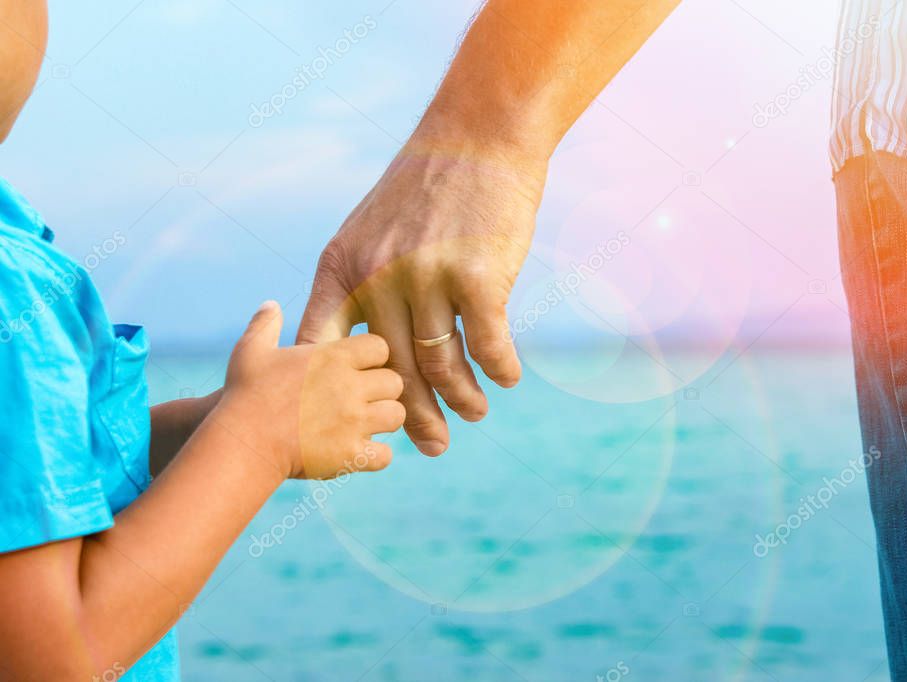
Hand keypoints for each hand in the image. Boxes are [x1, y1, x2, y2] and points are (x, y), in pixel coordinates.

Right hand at [220, 301, 404, 479]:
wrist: (241, 441)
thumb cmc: (244, 395)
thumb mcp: (251, 350)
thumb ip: (266, 324)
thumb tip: (271, 305)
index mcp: (334, 357)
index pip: (380, 346)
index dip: (374, 357)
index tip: (360, 368)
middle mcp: (350, 386)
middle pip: (395, 381)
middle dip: (383, 390)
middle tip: (365, 398)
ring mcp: (354, 421)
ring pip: (396, 416)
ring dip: (384, 420)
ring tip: (366, 424)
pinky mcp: (351, 453)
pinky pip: (385, 454)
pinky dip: (376, 455)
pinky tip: (360, 452)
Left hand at [297, 148, 546, 455]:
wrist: (478, 135)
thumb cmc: (427, 187)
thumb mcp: (371, 228)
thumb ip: (361, 282)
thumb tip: (366, 350)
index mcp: (341, 266)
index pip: (323, 348)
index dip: (334, 396)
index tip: (353, 426)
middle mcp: (376, 276)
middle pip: (389, 371)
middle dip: (412, 417)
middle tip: (430, 446)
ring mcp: (424, 276)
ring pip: (439, 365)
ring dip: (460, 399)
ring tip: (474, 413)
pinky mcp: (476, 276)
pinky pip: (486, 344)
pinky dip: (498, 368)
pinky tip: (506, 377)